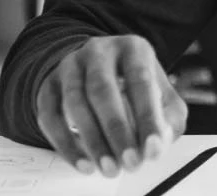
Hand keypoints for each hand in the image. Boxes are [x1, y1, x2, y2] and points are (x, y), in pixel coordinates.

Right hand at [35, 36, 186, 177]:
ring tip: (109, 168)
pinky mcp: (48, 86)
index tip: (152, 147)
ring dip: (92, 141)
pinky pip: (50, 116)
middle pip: (103, 90)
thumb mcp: (162, 96)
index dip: (147, 116)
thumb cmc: (137, 88)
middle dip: (117, 131)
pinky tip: (83, 164)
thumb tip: (155, 147)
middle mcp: (99, 51)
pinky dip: (65, 144)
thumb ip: (167, 120)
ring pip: (75, 103)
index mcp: (133, 48)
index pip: (140, 80)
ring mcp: (70, 66)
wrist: (97, 71)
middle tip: (129, 163)